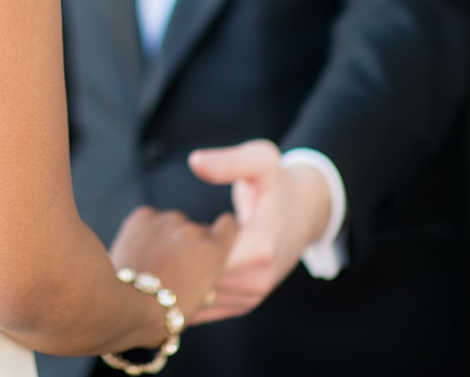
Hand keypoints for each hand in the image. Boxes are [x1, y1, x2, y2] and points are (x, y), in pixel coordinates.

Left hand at [107, 206, 238, 327]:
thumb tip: (198, 265)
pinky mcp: (144, 215)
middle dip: (187, 243)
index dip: (221, 233)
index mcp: (213, 252)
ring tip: (150, 261)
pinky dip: (145, 231)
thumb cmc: (165, 312)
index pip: (228, 226)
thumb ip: (204, 272)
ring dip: (165, 237)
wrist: (128, 305)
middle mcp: (193, 230)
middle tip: (170, 265)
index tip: (212, 240)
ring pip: (171, 225)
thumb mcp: (200, 297)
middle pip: (196, 230)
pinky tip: (137, 251)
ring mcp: (168, 220)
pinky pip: (150, 220)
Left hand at [187, 139, 331, 323]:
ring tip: (170, 254)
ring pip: (201, 299)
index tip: (170, 227)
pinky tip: (178, 268)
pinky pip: (208, 307)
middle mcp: (258, 279)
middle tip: (163, 243)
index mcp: (260, 247)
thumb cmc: (278, 181)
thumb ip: (227, 162)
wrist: (307, 209)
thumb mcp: (259, 161)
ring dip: (181, 279)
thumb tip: (195, 161)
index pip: (205, 260)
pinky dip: (189, 293)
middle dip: (176, 266)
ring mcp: (253, 295)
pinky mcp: (246, 301)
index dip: (180, 246)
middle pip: (200, 283)